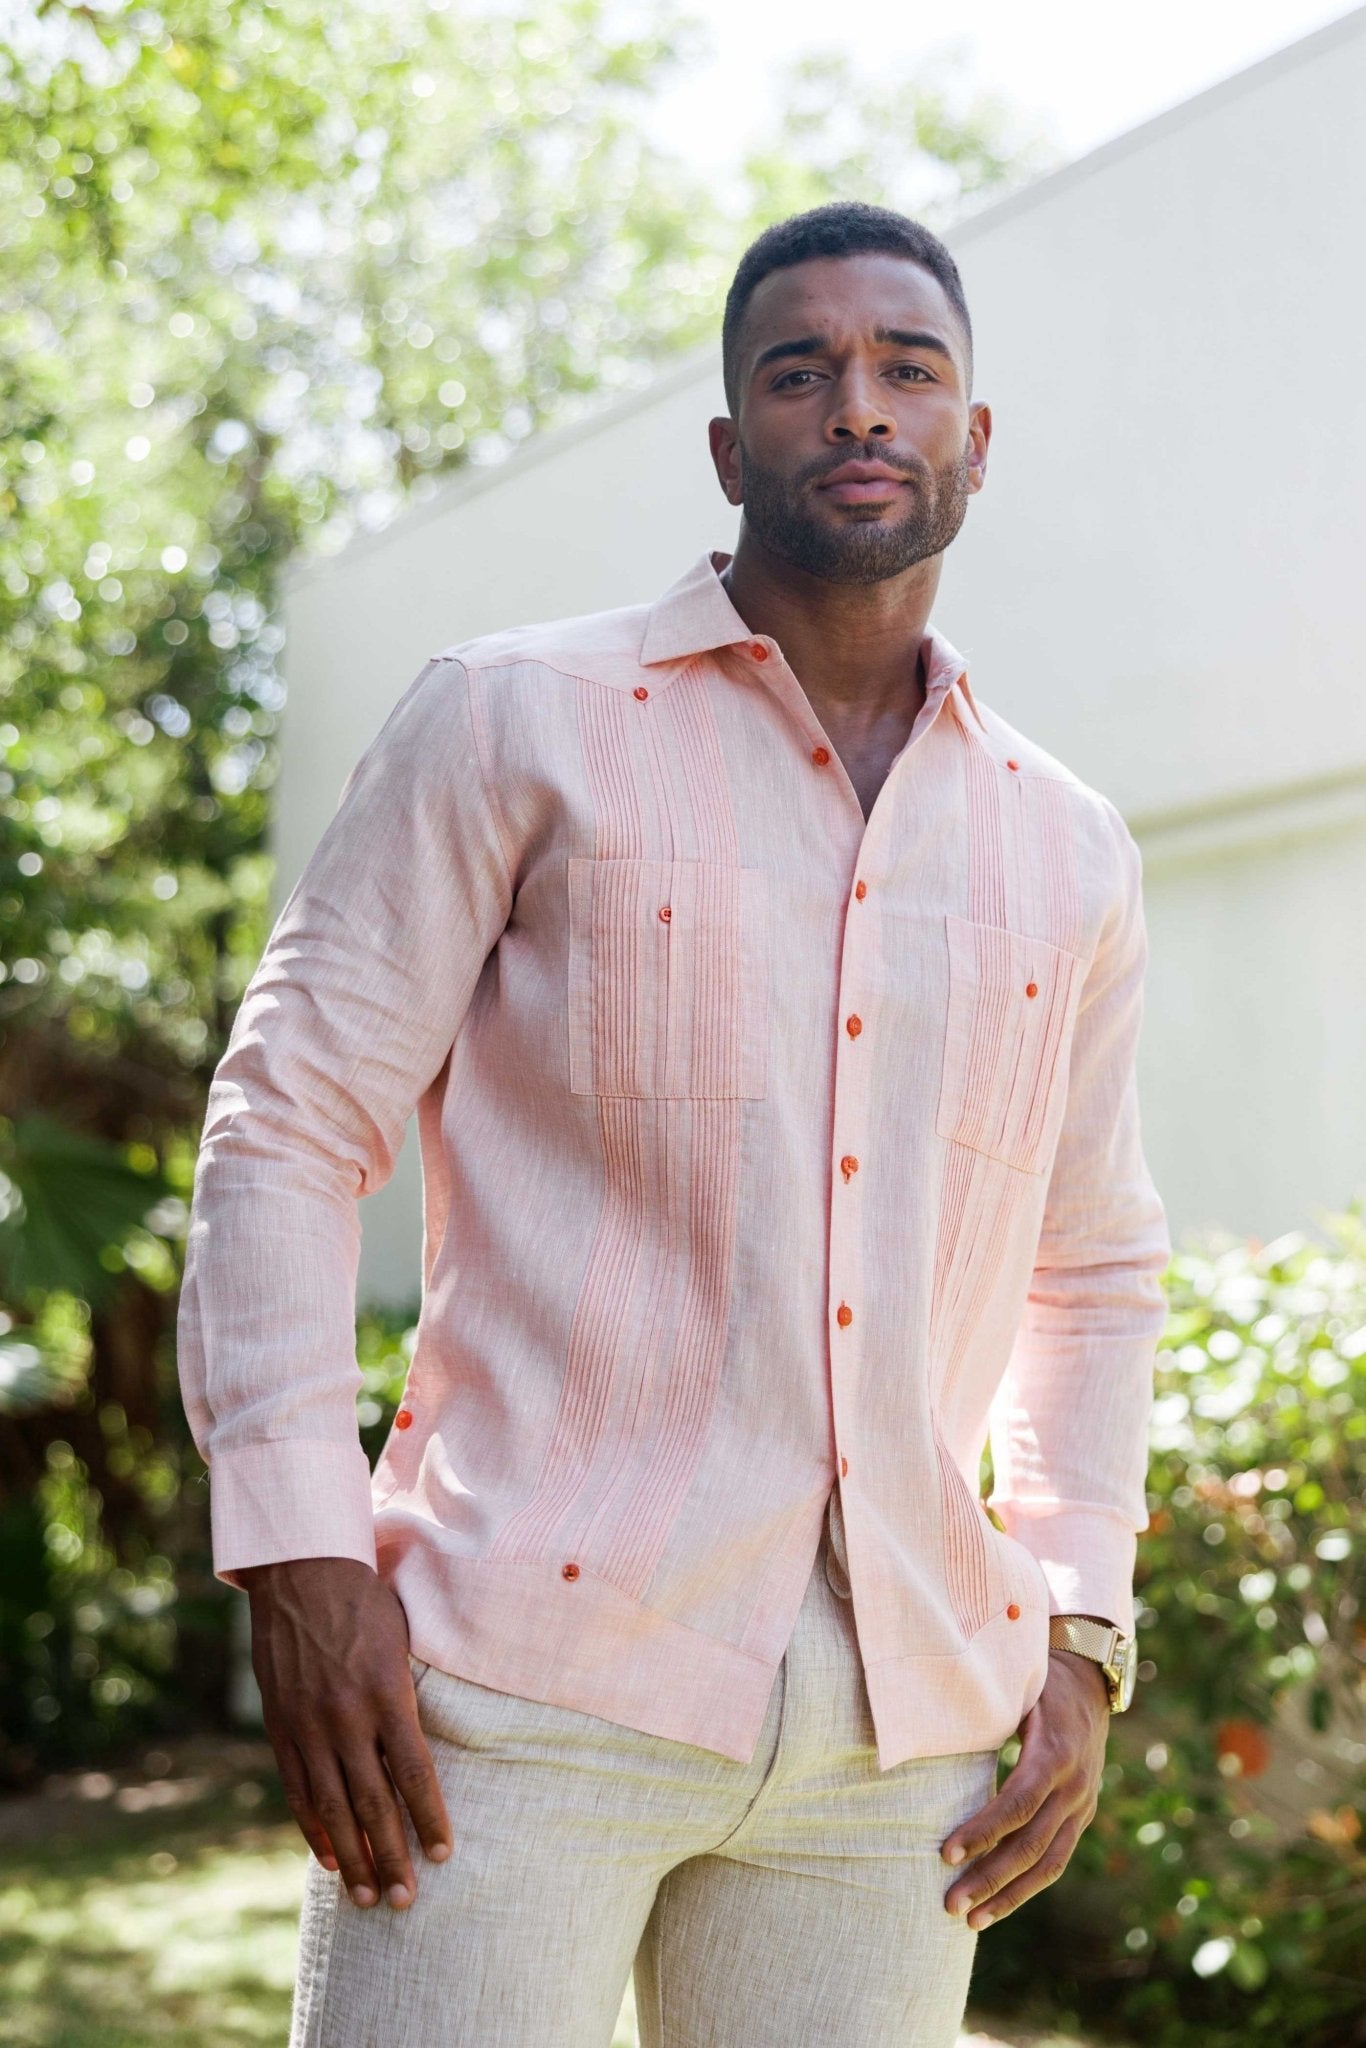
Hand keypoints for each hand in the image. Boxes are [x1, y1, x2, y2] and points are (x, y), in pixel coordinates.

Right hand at [240, 1555, 451, 1909]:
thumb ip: (407, 1698)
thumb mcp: (400, 1642)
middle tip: (408, 1900)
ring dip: (353, 1857)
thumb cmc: (365, 1602)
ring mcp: (309, 1725)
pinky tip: (329, 1859)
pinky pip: (297, 1789)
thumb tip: (424, 1753)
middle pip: (374, 1801)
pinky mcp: (280, 1726)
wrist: (301, 1572)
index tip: (445, 1855)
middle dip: (393, 1855)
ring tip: (369, 1897)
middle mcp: (346, 1716)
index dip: (429, 1818)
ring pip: (333, 1807)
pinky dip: (313, 1829)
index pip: (414, 1771)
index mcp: (386, 1692)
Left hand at [940, 1646, 1109, 1927]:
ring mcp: (1082, 1805)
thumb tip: (929, 1725)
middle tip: (950, 1904)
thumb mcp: (1015, 1687)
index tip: (946, 1852)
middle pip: (1031, 1844)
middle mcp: (1074, 1786)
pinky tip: (997, 1905)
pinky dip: (1027, 1886)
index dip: (984, 1831)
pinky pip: (1056, 1859)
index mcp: (1056, 1752)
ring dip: (1008, 1895)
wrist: (1090, 1682)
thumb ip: (984, 1710)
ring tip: (970, 1921)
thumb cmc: (1037, 1680)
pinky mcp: (1081, 1816)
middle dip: (990, 1878)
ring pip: (1048, 1863)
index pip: (1018, 1803)